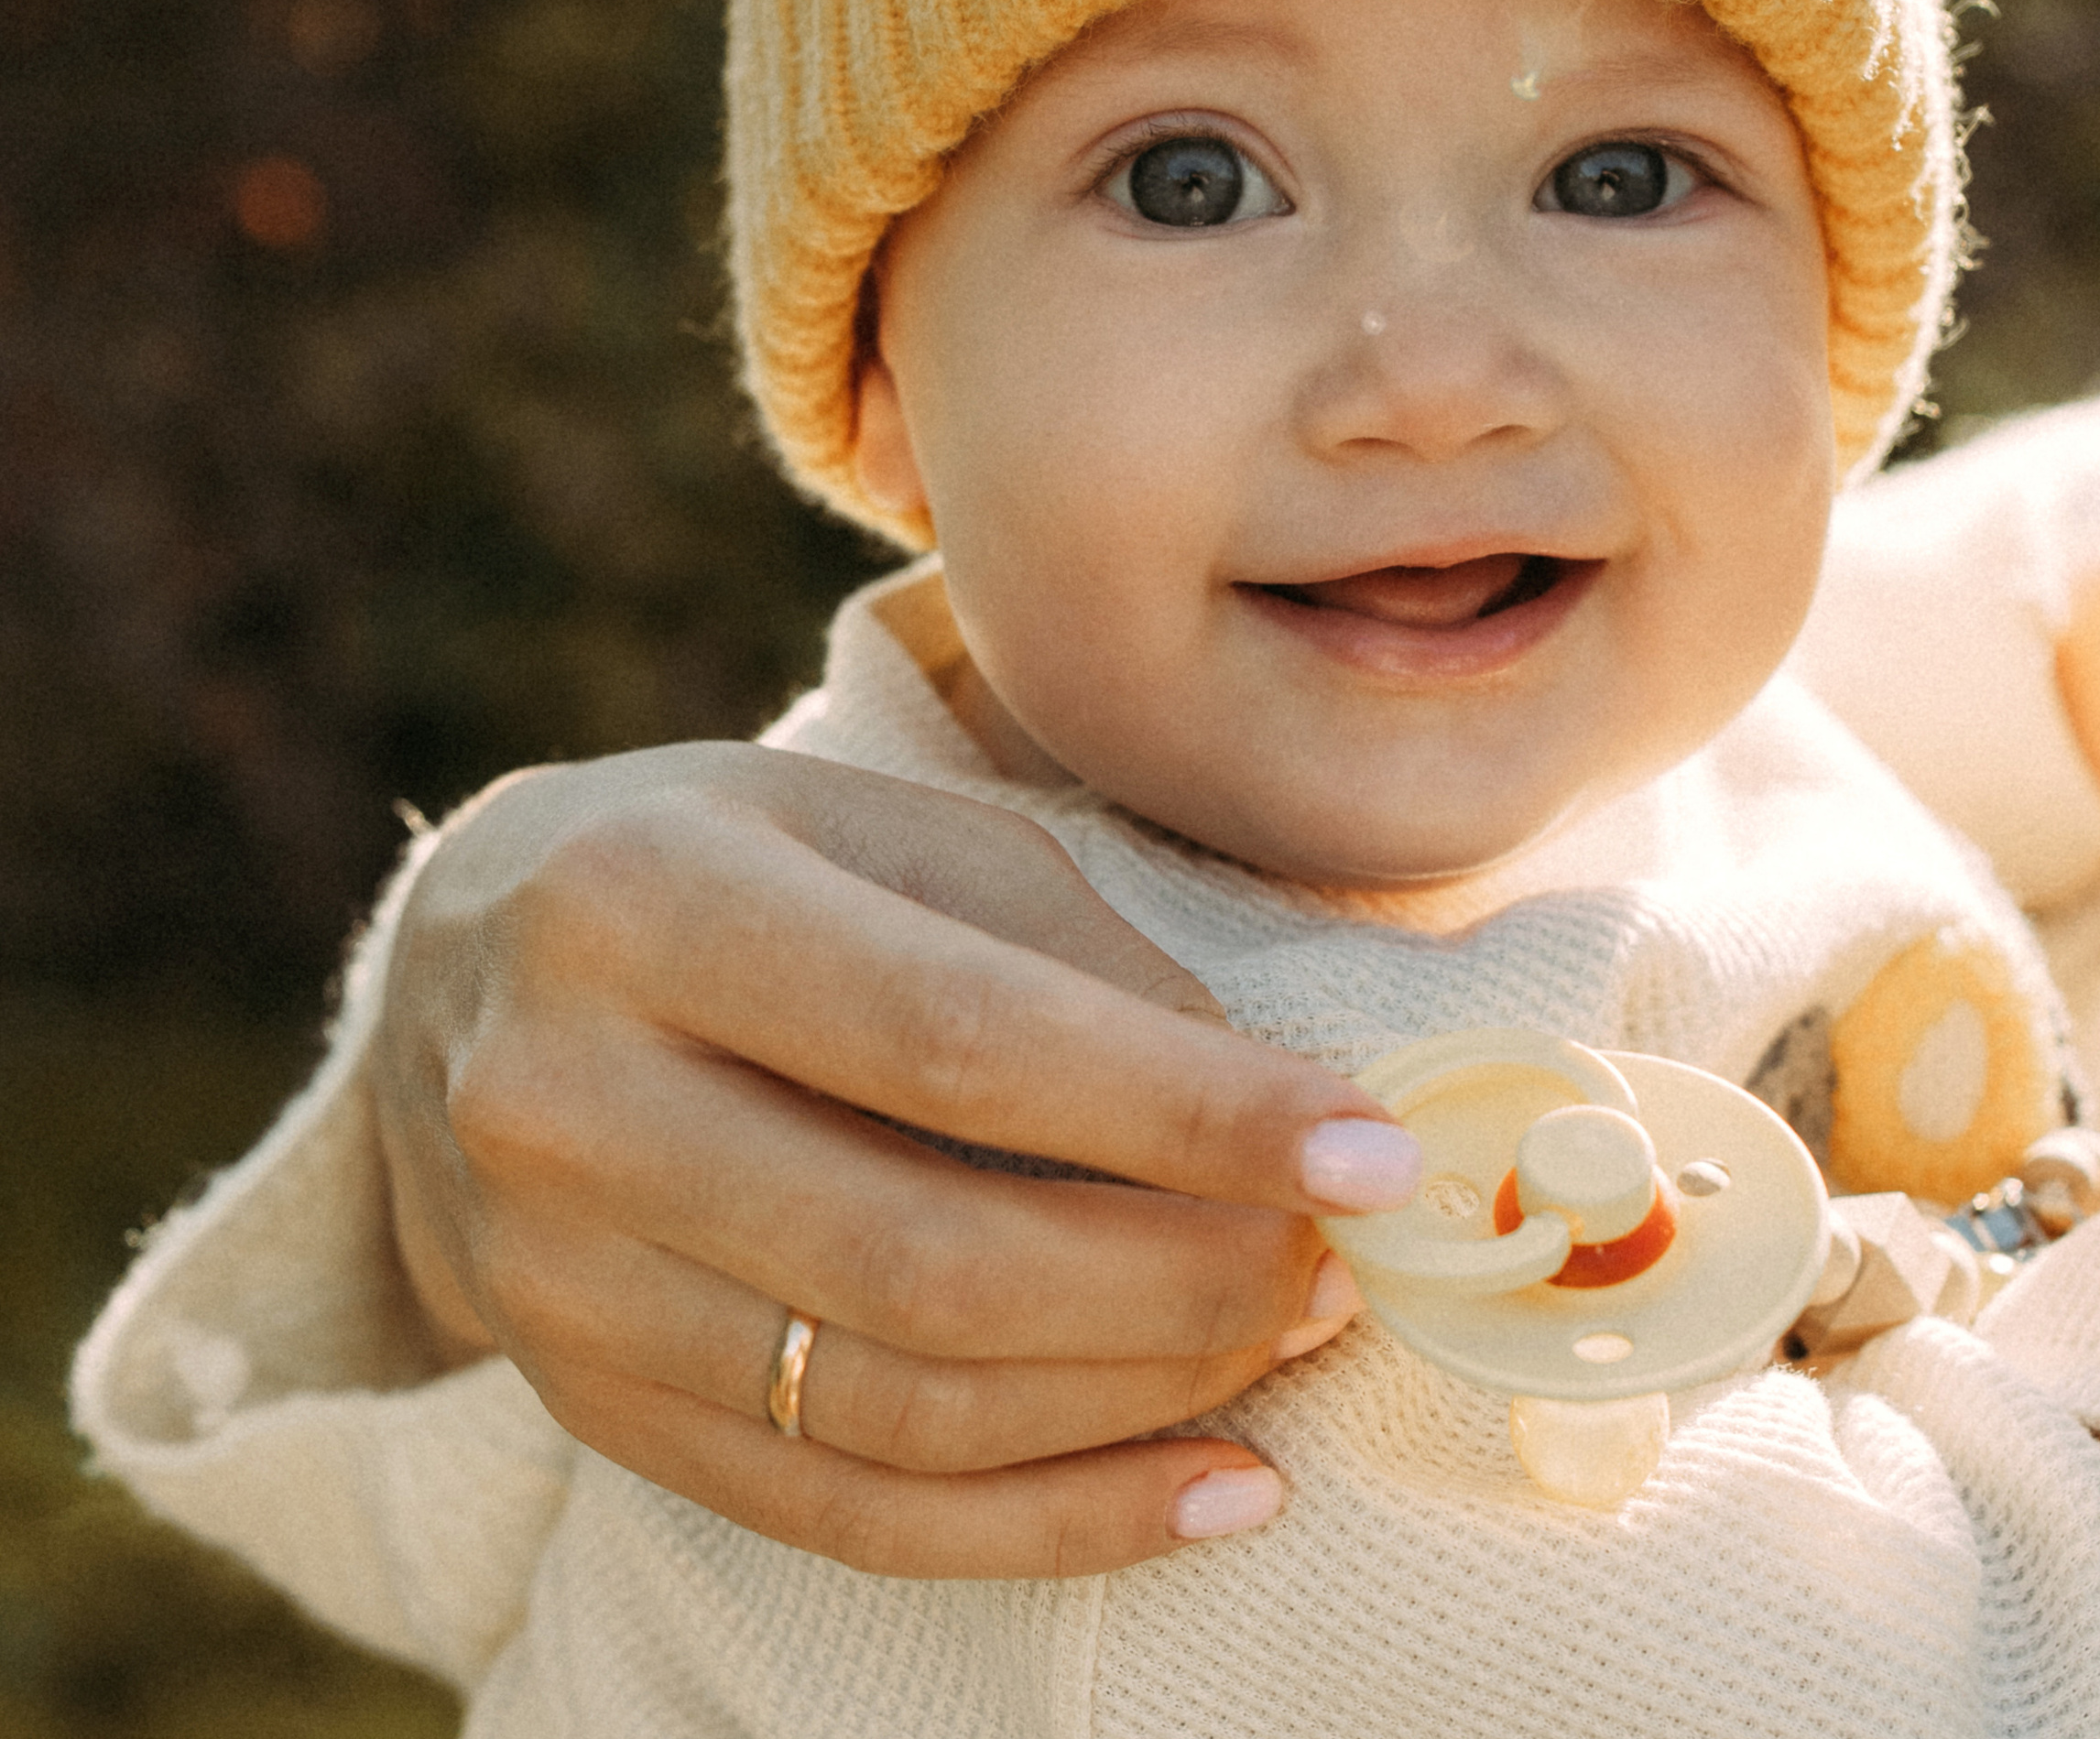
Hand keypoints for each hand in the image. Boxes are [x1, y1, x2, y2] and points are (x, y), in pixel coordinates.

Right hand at [371, 745, 1418, 1578]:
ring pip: (901, 1409)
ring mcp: (556, 1283)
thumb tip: (1260, 1114)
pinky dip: (1052, 1527)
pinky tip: (1212, 1492)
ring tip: (1289, 1341)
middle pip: (929, 1258)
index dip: (1185, 1113)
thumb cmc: (734, 863)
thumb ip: (1062, 952)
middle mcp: (565, 1101)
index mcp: (648, 900)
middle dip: (1184, 1281)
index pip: (957, 1040)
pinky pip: (843, 1518)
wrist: (473, 972)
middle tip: (1339, 1261)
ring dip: (1143, 1399)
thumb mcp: (884, 829)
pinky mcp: (586, 1410)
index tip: (1369, 1156)